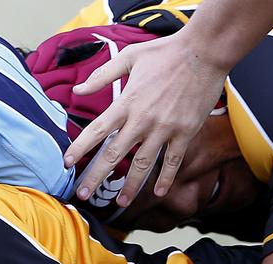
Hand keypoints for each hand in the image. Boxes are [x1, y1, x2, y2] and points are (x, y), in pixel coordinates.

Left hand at [65, 29, 227, 206]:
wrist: (205, 52)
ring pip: (144, 164)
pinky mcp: (185, 132)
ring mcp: (165, 128)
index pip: (97, 130)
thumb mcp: (130, 56)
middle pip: (115, 154)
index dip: (80, 148)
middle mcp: (143, 119)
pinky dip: (166, 178)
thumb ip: (103, 76)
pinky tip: (158, 192)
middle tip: (84, 195)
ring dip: (131, 186)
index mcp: (127, 101)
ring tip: (121, 203)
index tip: (67, 163)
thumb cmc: (166, 52)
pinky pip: (173, 161)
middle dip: (97, 176)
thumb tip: (78, 90)